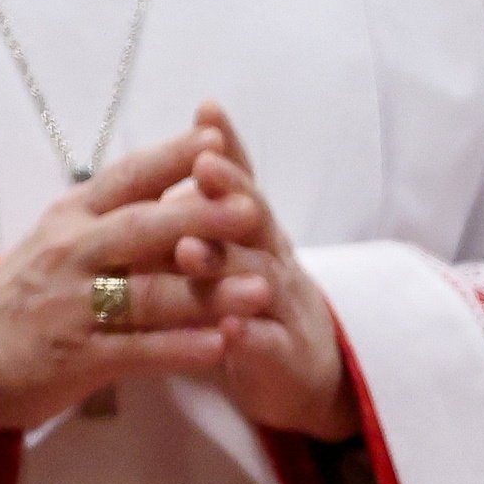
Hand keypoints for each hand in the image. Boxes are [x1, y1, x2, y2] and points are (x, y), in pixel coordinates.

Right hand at [0, 124, 257, 431]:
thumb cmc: (28, 292)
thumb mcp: (61, 240)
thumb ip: (115, 214)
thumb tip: (180, 176)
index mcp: (70, 217)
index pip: (125, 178)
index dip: (170, 158)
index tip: (216, 138)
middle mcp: (70, 254)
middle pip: (140, 230)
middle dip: (199, 218)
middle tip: (251, 208)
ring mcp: (73, 306)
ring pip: (148, 295)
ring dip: (208, 292)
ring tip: (261, 288)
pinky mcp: (78, 357)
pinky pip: (138, 351)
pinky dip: (181, 349)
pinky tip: (223, 346)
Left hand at [179, 101, 353, 441]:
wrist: (302, 370)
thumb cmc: (251, 295)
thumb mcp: (232, 244)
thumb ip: (207, 202)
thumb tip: (181, 142)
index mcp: (253, 229)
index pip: (242, 181)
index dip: (228, 147)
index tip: (207, 113)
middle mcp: (272, 258)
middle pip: (254, 221)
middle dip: (230, 191)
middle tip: (204, 165)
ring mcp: (282, 307)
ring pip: (256, 280)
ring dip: (224, 263)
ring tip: (188, 250)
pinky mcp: (284, 357)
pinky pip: (266, 345)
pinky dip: (247, 336)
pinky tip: (227, 328)